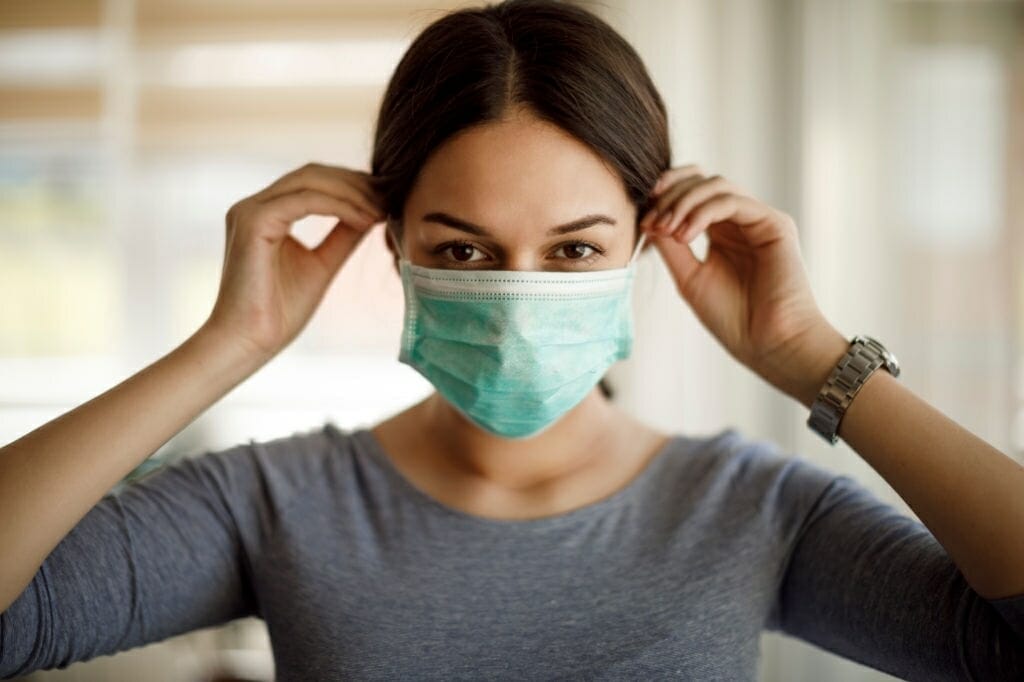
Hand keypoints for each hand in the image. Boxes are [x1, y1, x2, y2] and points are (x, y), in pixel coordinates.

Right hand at [203, 163, 384, 359]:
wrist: (249, 342)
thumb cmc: (279, 313)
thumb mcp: (322, 266)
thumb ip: (343, 236)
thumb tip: (372, 213)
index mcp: (265, 214)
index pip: (312, 182)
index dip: (352, 185)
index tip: (386, 198)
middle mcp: (253, 206)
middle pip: (312, 174)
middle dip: (355, 183)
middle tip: (390, 196)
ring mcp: (249, 210)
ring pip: (310, 181)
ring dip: (352, 192)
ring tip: (382, 209)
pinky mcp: (253, 221)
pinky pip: (305, 200)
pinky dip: (340, 206)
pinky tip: (365, 220)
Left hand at [639, 165, 847, 403]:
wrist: (769, 345)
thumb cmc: (734, 319)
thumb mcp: (689, 277)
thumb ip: (670, 246)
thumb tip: (647, 218)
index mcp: (721, 232)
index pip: (691, 193)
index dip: (664, 195)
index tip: (642, 217)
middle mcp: (740, 221)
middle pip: (702, 181)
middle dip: (670, 194)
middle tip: (651, 220)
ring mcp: (758, 219)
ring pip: (716, 185)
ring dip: (684, 202)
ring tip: (667, 229)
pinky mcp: (775, 223)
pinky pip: (733, 201)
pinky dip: (704, 212)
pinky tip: (685, 235)